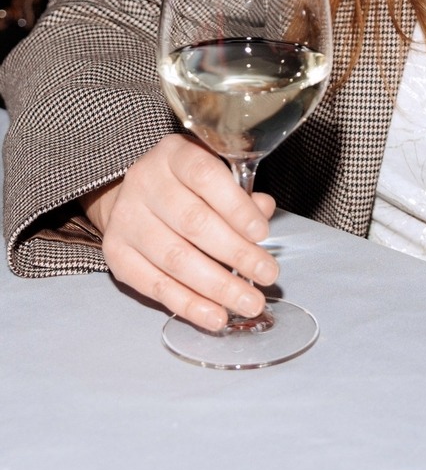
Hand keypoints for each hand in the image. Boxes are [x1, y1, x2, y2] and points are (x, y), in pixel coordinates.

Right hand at [81, 134, 278, 330]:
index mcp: (173, 154)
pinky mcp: (115, 254)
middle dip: (236, 253)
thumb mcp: (214, 174)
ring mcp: (125, 219)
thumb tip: (264, 210)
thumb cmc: (186, 185)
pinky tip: (214, 315)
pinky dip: (188, 304)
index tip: (262, 233)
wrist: (135, 195)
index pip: (205, 176)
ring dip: (217, 286)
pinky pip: (154, 286)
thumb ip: (240, 192)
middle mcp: (144, 182)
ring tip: (248, 302)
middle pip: (192, 222)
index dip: (236, 206)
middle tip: (267, 274)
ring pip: (175, 259)